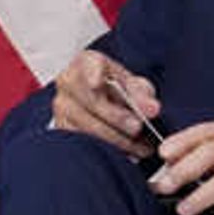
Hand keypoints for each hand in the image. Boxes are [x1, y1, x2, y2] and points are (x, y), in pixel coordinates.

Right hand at [48, 49, 163, 152]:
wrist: (101, 101)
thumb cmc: (117, 89)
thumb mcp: (133, 86)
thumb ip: (143, 94)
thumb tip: (152, 109)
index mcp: (87, 62)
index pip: (87, 64)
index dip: (91, 73)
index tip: (97, 83)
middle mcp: (68, 81)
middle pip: (90, 100)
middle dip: (116, 116)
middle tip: (137, 127)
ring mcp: (62, 106)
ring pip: (87, 125)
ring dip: (116, 138)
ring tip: (139, 146)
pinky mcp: (61, 128)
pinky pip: (83, 141)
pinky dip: (107, 149)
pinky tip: (126, 152)